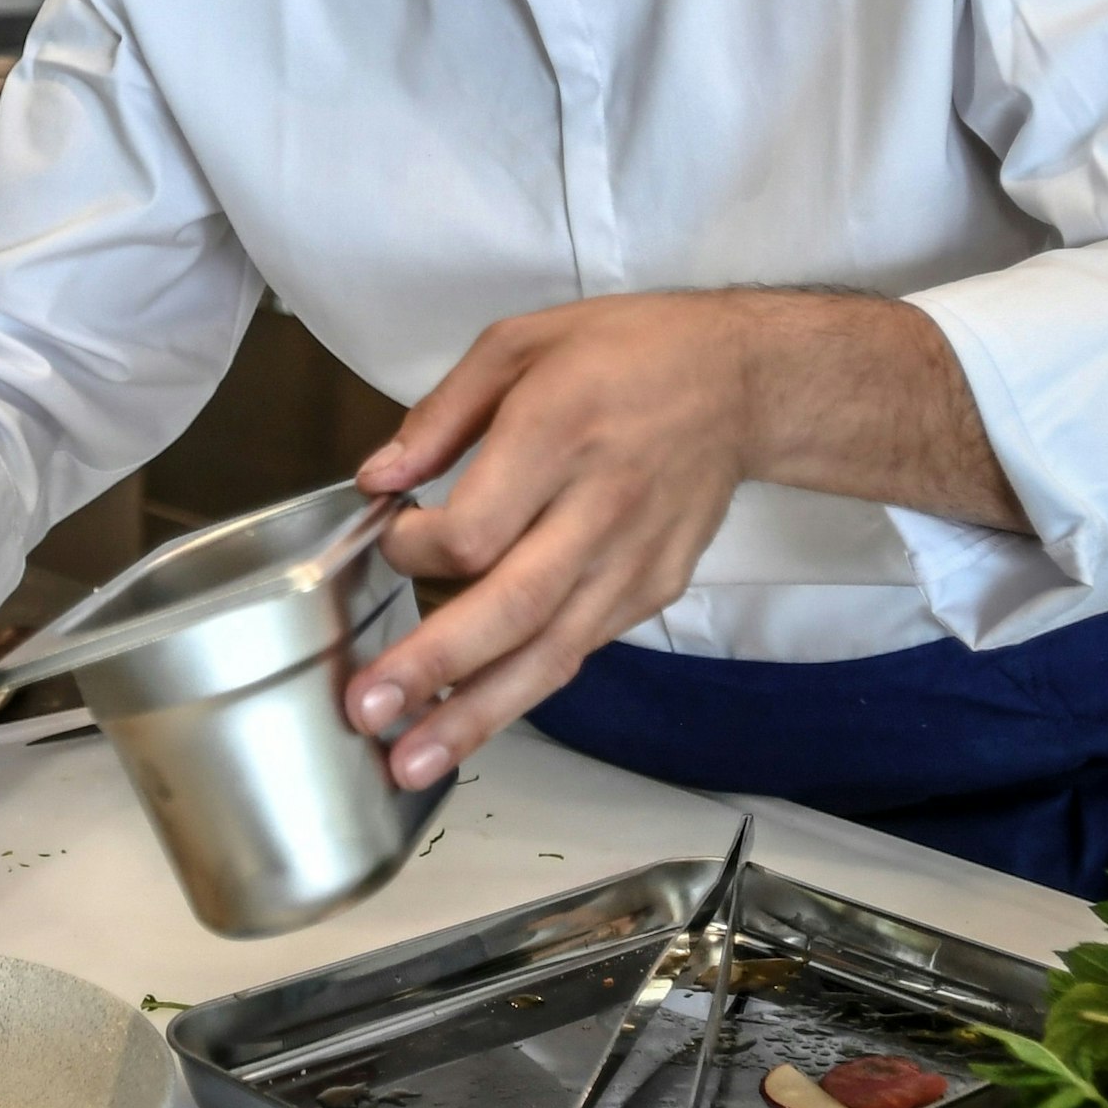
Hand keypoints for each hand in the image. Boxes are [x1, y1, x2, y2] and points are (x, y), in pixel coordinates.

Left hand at [342, 295, 765, 789]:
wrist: (740, 383)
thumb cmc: (625, 354)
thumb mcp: (520, 344)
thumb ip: (442, 415)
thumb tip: (378, 480)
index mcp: (559, 434)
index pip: (476, 529)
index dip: (416, 552)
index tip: (391, 541)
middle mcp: (599, 509)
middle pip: (511, 608)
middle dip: (432, 668)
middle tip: (367, 710)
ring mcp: (631, 562)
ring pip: (549, 653)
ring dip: (475, 714)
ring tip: (410, 762)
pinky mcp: (651, 592)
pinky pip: (576, 650)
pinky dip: (521, 688)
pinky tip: (469, 720)